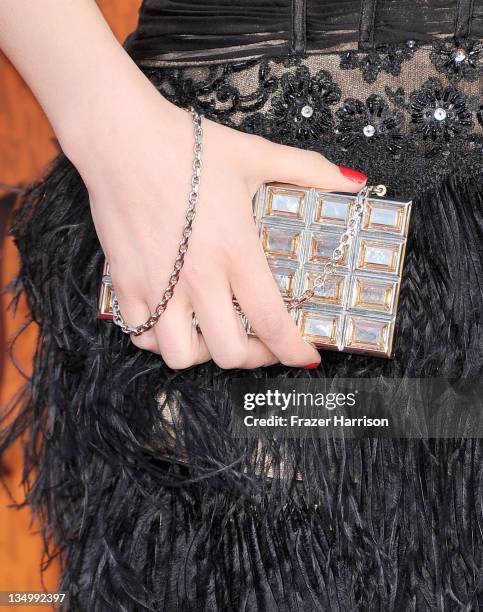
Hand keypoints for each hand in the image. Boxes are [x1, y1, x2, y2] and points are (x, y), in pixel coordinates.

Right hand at [71, 99, 365, 369]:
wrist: (121, 137)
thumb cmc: (186, 147)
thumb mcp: (255, 155)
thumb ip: (307, 170)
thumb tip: (352, 183)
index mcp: (235, 251)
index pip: (271, 321)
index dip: (294, 351)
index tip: (306, 357)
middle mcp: (197, 278)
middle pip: (229, 352)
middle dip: (255, 357)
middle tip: (263, 342)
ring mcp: (157, 285)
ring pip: (181, 354)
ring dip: (205, 353)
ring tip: (215, 332)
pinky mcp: (125, 282)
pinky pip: (140, 335)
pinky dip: (160, 339)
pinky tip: (173, 320)